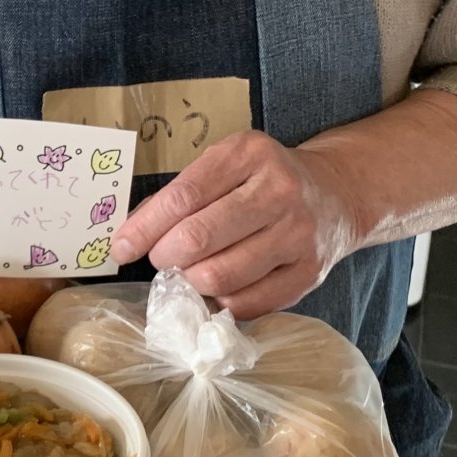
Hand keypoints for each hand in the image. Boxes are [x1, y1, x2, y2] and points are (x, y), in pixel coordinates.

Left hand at [111, 130, 358, 317]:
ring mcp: (298, 234)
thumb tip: (131, 236)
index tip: (121, 248)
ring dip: (190, 282)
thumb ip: (181, 194)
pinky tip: (218, 287)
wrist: (335, 194)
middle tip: (161, 259)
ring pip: (221, 276)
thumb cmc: (263, 179)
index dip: (144, 229)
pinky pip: (247, 302)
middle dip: (165, 256)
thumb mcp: (226, 165)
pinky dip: (220, 301)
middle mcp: (278, 191)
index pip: (182, 197)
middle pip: (199, 238)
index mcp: (249, 154)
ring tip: (189, 273)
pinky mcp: (308, 273)